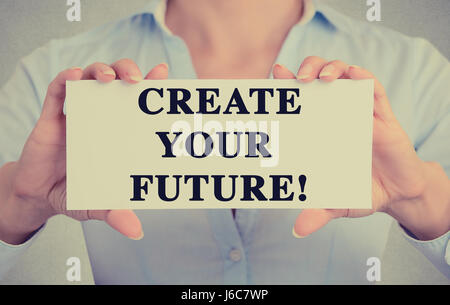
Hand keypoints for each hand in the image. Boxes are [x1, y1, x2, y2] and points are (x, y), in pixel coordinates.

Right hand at [0, 59, 168, 244]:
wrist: (39, 196)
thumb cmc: (75, 194)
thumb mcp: (97, 204)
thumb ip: (116, 213)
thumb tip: (137, 232)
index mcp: (117, 132)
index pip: (137, 102)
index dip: (150, 85)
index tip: (163, 73)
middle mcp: (100, 117)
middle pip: (116, 80)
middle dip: (127, 70)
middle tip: (135, 80)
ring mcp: (76, 114)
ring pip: (89, 78)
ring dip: (100, 69)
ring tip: (109, 77)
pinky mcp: (51, 118)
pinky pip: (56, 91)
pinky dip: (65, 80)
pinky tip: (73, 77)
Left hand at [273, 57, 449, 240]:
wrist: (398, 194)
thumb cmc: (363, 192)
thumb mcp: (338, 203)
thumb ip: (319, 212)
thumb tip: (298, 230)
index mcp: (322, 130)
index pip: (302, 100)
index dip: (288, 85)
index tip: (275, 75)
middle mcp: (338, 116)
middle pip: (320, 78)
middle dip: (308, 68)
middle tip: (299, 79)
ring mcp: (360, 113)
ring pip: (346, 75)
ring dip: (333, 68)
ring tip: (324, 78)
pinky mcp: (383, 116)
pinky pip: (374, 90)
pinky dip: (364, 79)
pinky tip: (355, 76)